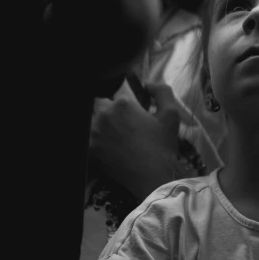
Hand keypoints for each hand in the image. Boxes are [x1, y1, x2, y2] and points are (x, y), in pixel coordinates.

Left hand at [90, 81, 186, 200]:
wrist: (153, 176)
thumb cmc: (163, 144)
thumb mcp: (171, 113)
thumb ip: (161, 91)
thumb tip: (147, 84)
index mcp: (122, 103)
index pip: (116, 92)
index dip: (125, 100)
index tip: (132, 110)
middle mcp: (104, 114)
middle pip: (99, 104)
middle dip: (109, 110)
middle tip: (123, 124)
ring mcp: (94, 133)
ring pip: (92, 121)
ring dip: (100, 125)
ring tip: (115, 137)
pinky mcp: (89, 150)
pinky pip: (87, 139)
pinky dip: (94, 141)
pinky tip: (107, 147)